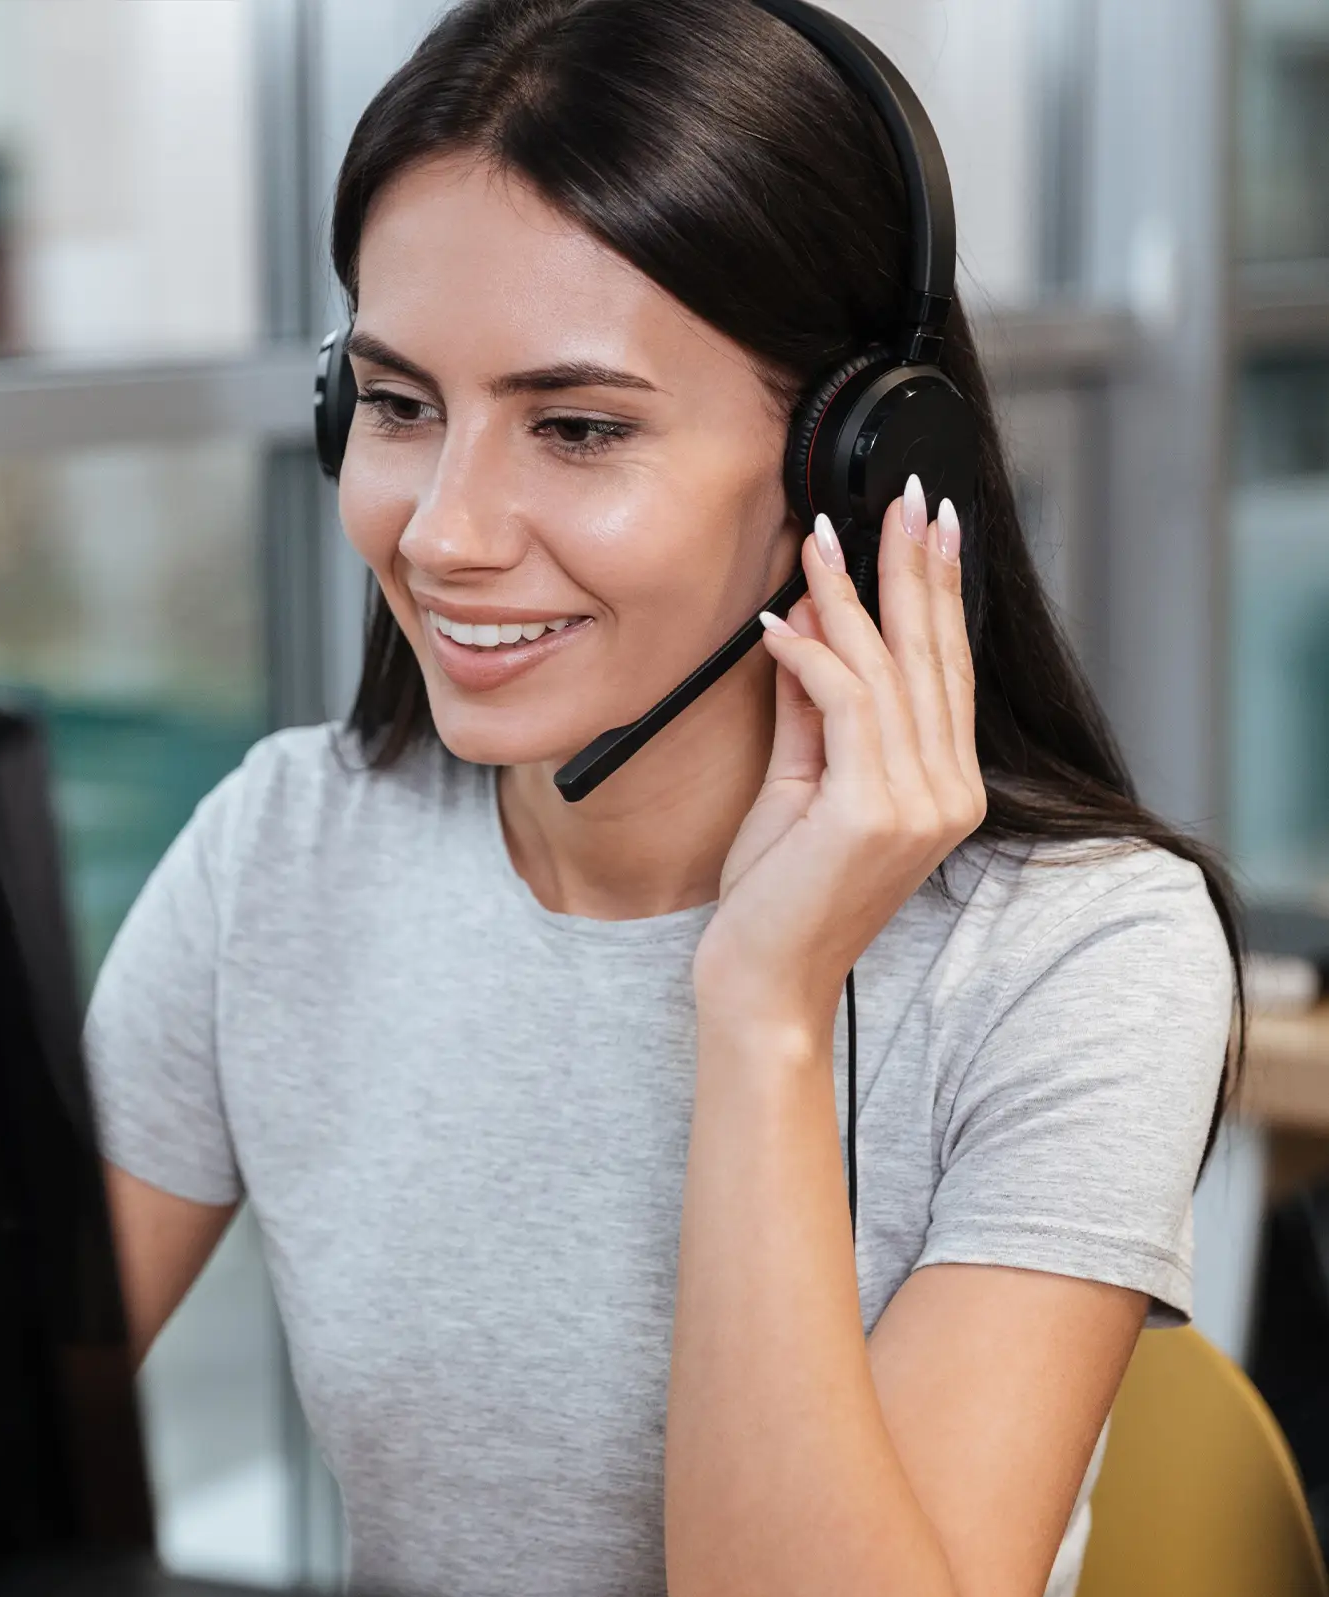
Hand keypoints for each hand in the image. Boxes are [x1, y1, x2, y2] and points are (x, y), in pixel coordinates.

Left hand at [695, 475, 985, 1028]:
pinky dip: (809, 656)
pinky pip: (845, 703)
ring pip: (887, 670)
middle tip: (902, 498)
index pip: (945, 672)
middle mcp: (948, 792)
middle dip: (914, 568)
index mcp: (945, 789)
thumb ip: (813, 714)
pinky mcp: (875, 809)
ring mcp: (920, 803)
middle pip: (932, 656)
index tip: (928, 528)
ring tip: (819, 537)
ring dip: (848, 596)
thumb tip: (809, 629)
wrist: (764, 982)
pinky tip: (777, 621)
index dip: (937, 594)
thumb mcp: (801, 788)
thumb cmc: (777, 899)